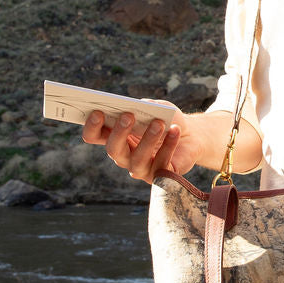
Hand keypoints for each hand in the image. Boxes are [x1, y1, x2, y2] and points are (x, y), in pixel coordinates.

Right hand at [82, 106, 199, 184]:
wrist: (191, 135)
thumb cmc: (167, 119)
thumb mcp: (157, 107)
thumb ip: (147, 106)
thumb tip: (140, 106)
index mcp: (115, 137)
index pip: (94, 136)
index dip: (92, 126)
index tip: (97, 112)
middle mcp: (124, 156)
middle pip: (113, 149)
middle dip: (119, 132)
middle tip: (128, 116)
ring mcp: (140, 168)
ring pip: (137, 159)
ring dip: (147, 140)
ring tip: (158, 123)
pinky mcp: (160, 176)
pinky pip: (161, 163)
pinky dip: (169, 145)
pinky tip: (175, 130)